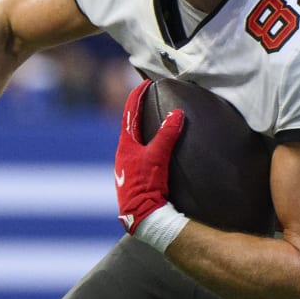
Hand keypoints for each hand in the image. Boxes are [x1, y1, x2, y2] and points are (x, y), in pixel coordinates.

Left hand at [115, 79, 183, 233]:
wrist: (142, 215)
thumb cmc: (146, 186)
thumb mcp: (157, 157)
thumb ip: (166, 135)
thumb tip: (176, 113)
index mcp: (125, 145)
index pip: (129, 113)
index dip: (136, 96)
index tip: (145, 83)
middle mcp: (123, 154)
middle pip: (129, 124)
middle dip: (138, 109)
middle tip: (147, 96)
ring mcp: (126, 166)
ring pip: (133, 139)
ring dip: (141, 126)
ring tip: (151, 117)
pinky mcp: (133, 176)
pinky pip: (138, 151)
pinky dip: (145, 142)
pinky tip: (153, 147)